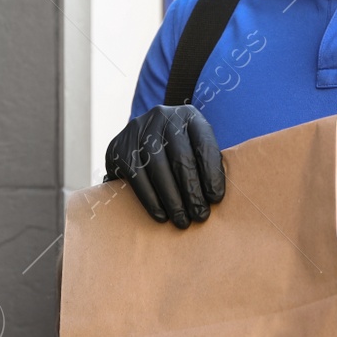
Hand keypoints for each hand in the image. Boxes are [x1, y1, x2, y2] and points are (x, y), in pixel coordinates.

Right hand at [103, 105, 223, 228]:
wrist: (143, 136)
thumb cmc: (180, 149)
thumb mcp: (196, 145)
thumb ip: (205, 163)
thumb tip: (213, 198)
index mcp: (189, 115)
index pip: (204, 145)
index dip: (211, 174)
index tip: (215, 199)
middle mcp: (163, 117)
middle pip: (180, 158)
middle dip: (192, 191)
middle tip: (200, 215)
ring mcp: (139, 129)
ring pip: (158, 169)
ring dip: (172, 199)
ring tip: (182, 220)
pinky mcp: (120, 146)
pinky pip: (137, 177)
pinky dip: (150, 199)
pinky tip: (161, 214)